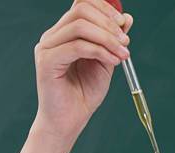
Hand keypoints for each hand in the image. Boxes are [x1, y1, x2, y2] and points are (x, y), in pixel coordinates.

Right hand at [31, 0, 132, 152]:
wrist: (70, 120)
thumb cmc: (85, 93)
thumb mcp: (106, 61)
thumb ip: (113, 40)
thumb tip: (126, 17)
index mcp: (65, 33)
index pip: (82, 4)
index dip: (105, 8)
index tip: (123, 24)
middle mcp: (53, 36)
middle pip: (81, 10)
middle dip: (108, 23)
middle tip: (125, 41)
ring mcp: (47, 47)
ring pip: (80, 26)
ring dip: (108, 38)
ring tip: (122, 54)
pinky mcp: (47, 61)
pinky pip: (77, 46)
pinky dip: (100, 51)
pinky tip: (113, 61)